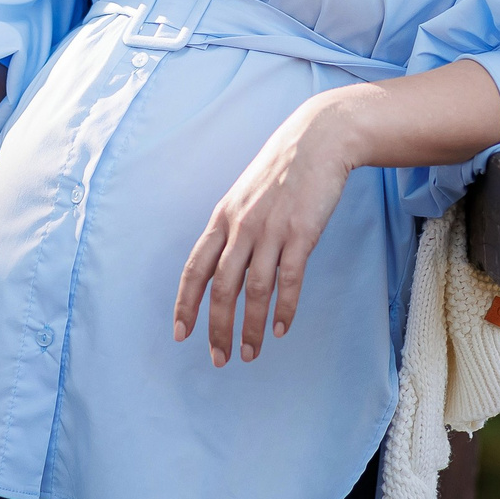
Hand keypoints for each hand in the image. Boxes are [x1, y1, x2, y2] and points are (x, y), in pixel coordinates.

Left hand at [173, 92, 359, 366]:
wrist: (318, 140)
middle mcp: (241, 226)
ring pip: (254, 290)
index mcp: (223, 217)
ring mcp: (271, 229)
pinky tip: (282, 330)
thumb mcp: (245, 196)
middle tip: (219, 358)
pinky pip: (289, 279)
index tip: (181, 334)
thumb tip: (227, 267)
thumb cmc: (282, 170)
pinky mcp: (302, 232)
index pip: (195, 268)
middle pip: (221, 287)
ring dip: (252, 327)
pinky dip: (284, 308)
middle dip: (217, 327)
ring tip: (251, 354)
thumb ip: (234, 229)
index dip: (186, 304)